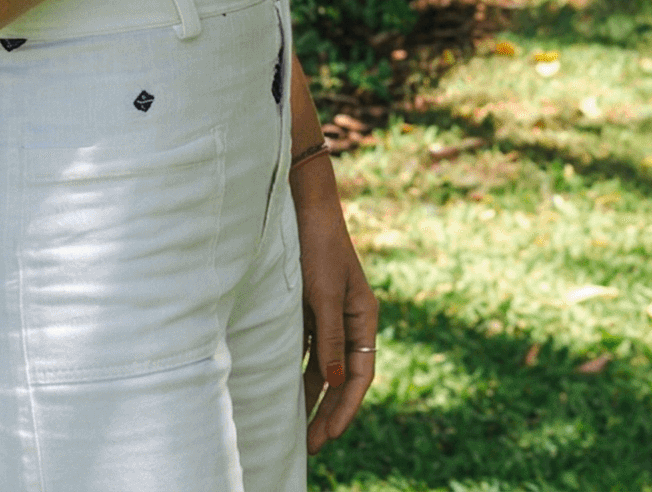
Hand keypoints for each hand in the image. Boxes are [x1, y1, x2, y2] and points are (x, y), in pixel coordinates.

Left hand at [293, 158, 376, 453]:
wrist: (305, 208)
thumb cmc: (319, 248)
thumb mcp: (325, 295)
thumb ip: (330, 339)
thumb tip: (336, 384)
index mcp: (365, 316)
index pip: (361, 374)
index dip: (347, 407)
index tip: (329, 435)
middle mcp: (351, 320)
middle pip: (343, 376)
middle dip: (329, 411)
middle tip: (311, 445)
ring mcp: (331, 315)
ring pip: (325, 367)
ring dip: (313, 396)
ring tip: (298, 428)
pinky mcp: (311, 310)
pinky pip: (309, 351)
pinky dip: (301, 373)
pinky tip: (286, 392)